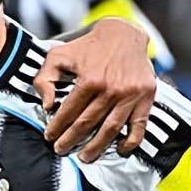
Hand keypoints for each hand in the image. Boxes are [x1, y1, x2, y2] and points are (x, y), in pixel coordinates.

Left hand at [34, 18, 155, 161]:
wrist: (123, 33)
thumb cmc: (88, 46)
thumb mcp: (59, 56)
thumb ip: (45, 79)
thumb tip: (46, 105)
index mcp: (89, 80)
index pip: (69, 112)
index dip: (57, 127)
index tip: (49, 137)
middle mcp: (111, 89)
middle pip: (87, 124)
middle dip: (71, 140)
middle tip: (61, 150)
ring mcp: (130, 95)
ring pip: (111, 130)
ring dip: (96, 147)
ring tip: (85, 157)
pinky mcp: (146, 97)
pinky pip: (138, 126)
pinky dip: (130, 141)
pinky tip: (119, 150)